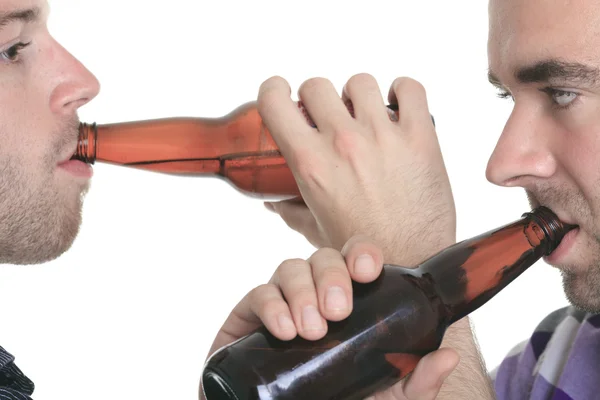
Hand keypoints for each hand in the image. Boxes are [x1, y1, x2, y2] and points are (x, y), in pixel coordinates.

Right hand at [199, 236, 458, 399]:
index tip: (369, 271)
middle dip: (331, 277)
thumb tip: (448, 356)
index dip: (361, 254)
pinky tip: (284, 330)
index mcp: (350, 303)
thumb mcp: (388, 399)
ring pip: (290, 269)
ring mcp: (282, 304)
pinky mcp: (249, 320)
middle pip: (322, 259)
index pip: (355, 261)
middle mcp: (315, 296)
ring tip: (311, 330)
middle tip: (338, 313)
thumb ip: (418, 381)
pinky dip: (270, 305)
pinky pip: (257, 294)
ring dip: (302, 292)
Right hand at [258, 74, 455, 264]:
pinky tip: (397, 104)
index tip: (282, 93)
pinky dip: (402, 90)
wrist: (412, 264)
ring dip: (358, 94)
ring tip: (364, 112)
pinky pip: (409, 88)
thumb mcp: (315, 231)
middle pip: (317, 86)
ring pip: (360, 82)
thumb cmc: (361, 250)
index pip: (275, 102)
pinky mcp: (419, 136)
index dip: (274, 90)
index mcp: (311, 164)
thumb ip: (289, 211)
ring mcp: (383, 136)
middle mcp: (343, 143)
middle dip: (317, 97)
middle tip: (327, 114)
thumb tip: (271, 200)